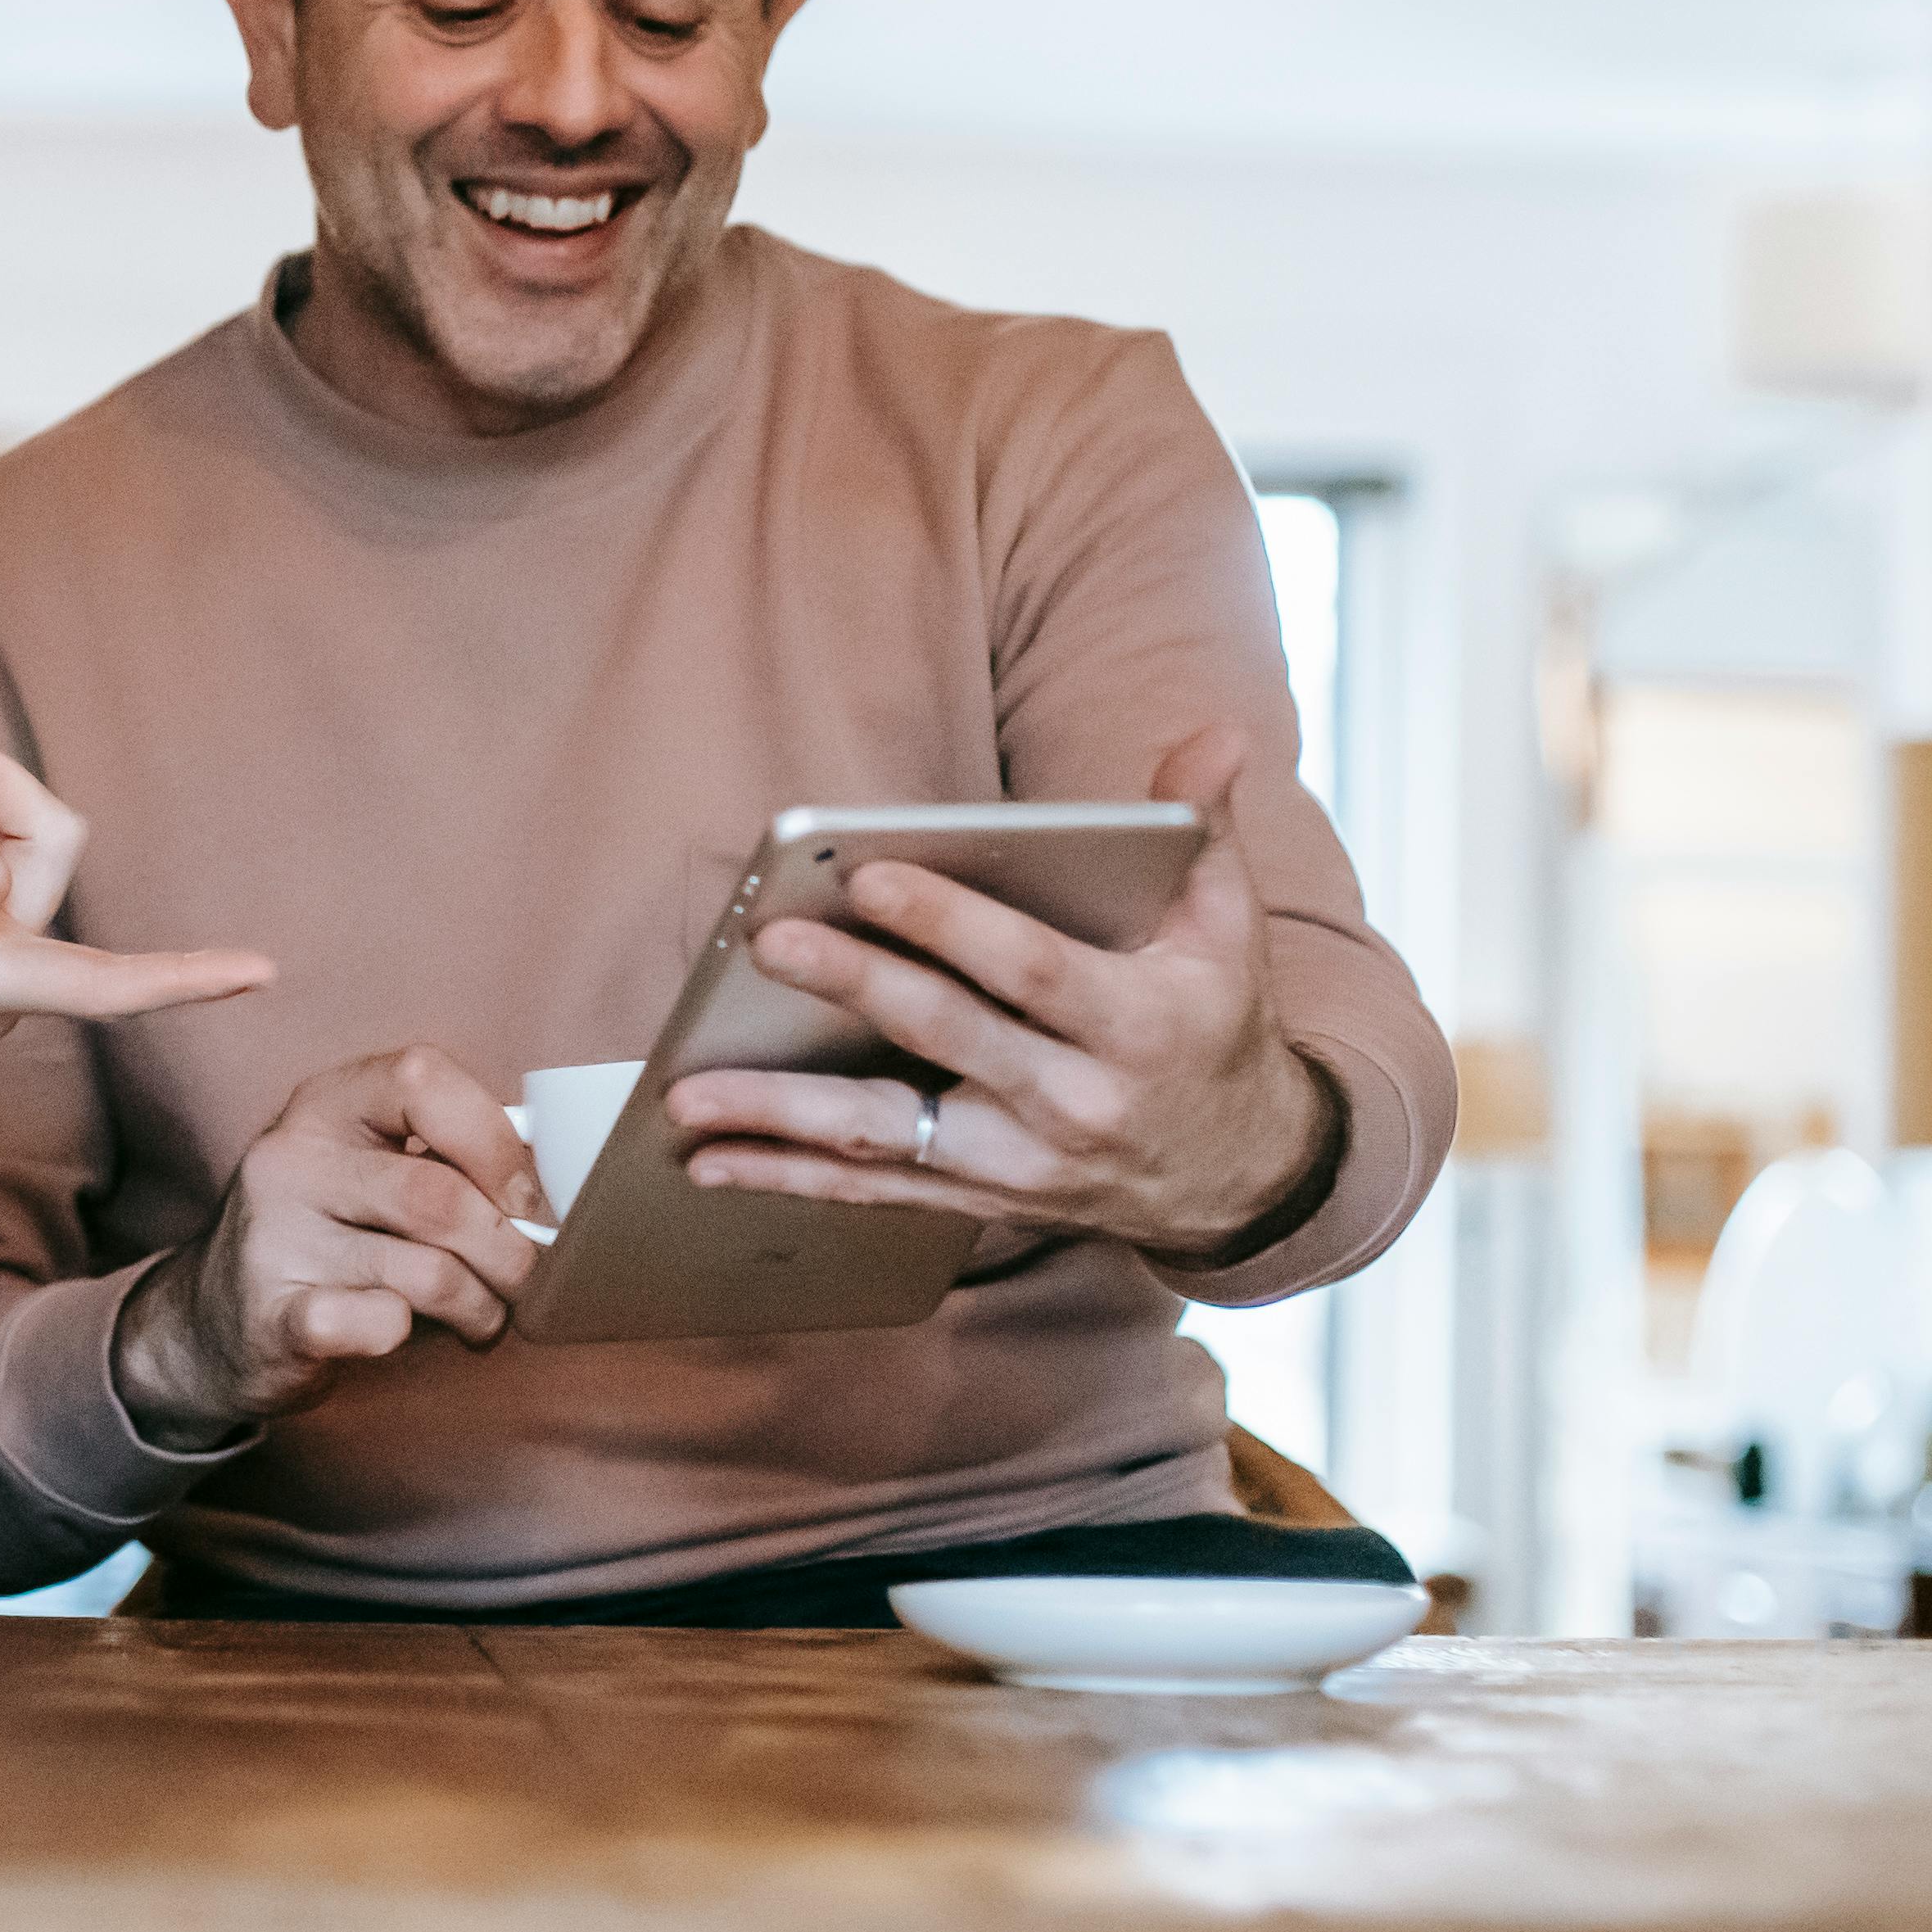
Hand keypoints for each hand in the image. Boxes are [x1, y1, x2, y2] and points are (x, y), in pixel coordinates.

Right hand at [112, 1046, 546, 1447]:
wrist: (209, 1320)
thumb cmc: (324, 1238)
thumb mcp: (366, 1167)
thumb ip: (441, 1155)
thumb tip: (548, 1189)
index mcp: (326, 1103)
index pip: (423, 1077)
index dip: (496, 1142)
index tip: (526, 1202)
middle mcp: (291, 1157)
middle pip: (437, 1194)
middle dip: (509, 1251)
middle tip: (522, 1280)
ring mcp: (273, 1237)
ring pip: (425, 1270)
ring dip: (479, 1306)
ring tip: (481, 1317)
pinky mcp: (272, 1316)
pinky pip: (371, 1323)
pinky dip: (404, 1335)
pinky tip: (400, 1333)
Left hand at [658, 727, 1335, 1261]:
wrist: (1243, 1179)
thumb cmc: (1214, 1025)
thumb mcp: (1229, 930)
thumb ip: (1206, 828)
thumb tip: (1216, 731)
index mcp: (1133, 1025)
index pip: (1028, 968)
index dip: (947, 923)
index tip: (866, 876)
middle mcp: (1073, 1103)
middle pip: (945, 1038)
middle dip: (852, 988)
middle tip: (766, 942)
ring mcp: (1020, 1164)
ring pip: (889, 1138)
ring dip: (784, 1117)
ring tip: (688, 1094)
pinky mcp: (980, 1200)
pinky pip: (873, 1193)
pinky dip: (787, 1180)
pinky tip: (708, 1164)